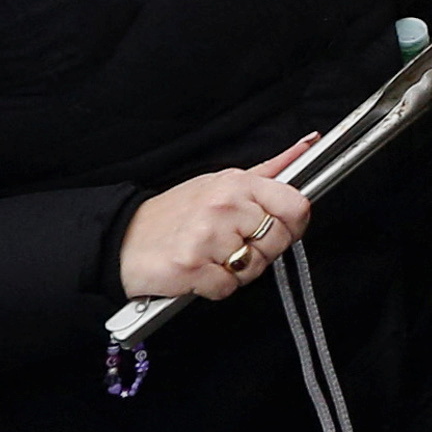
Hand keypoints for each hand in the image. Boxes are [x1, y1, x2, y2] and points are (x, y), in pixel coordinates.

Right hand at [119, 151, 315, 304]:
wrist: (122, 239)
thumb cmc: (176, 213)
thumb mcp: (223, 182)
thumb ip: (270, 169)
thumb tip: (308, 144)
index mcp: (237, 183)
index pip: (296, 206)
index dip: (293, 224)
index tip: (278, 229)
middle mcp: (224, 206)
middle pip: (278, 241)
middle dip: (261, 252)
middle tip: (233, 247)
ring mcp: (206, 236)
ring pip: (255, 268)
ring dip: (236, 271)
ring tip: (212, 257)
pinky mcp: (190, 267)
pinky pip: (228, 288)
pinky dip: (214, 287)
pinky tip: (199, 272)